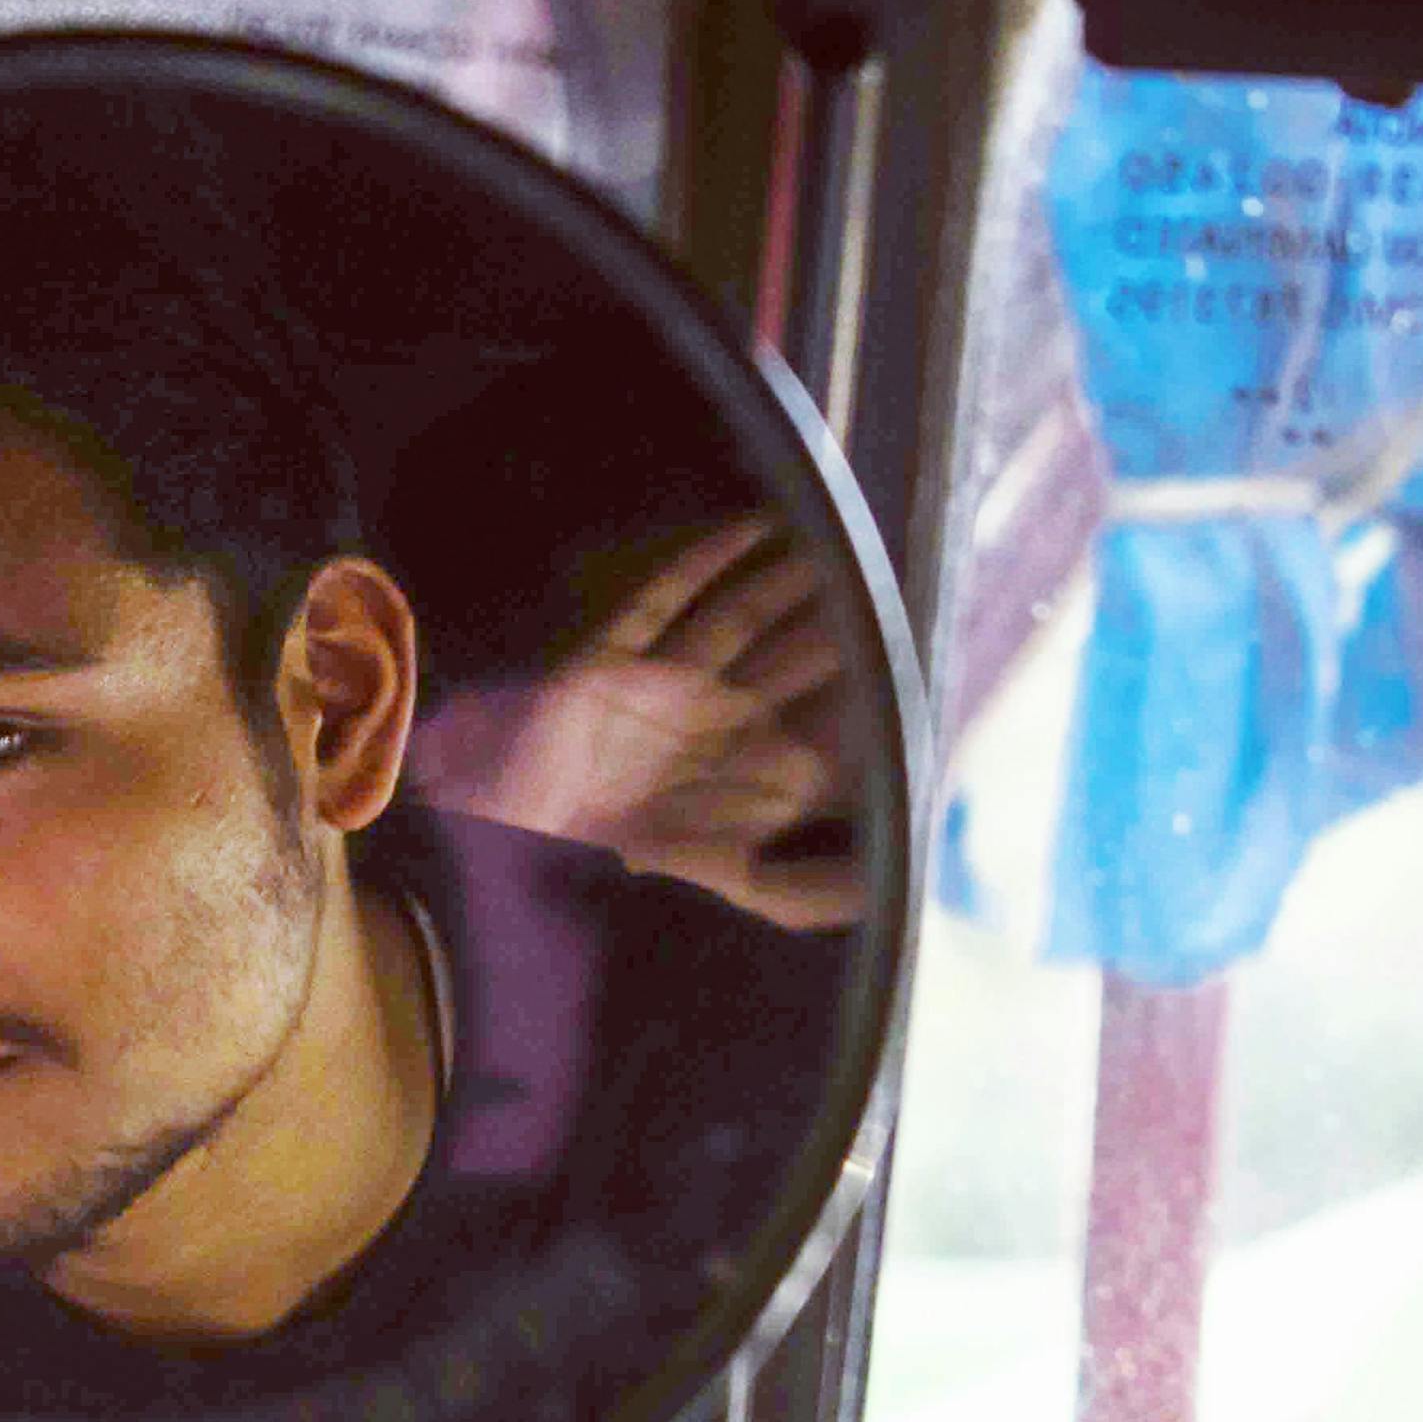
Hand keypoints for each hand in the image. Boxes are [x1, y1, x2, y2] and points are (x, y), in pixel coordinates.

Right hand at [404, 516, 862, 930]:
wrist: (507, 841)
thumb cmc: (608, 863)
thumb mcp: (722, 877)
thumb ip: (798, 891)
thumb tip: (880, 886)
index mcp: (736, 772)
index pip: (814, 719)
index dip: (863, 687)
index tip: (915, 650)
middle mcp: (706, 722)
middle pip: (786, 658)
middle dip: (835, 621)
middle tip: (889, 578)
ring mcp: (657, 686)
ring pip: (736, 619)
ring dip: (785, 585)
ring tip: (837, 546)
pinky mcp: (606, 662)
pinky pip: (661, 602)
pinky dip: (704, 564)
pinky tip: (753, 530)